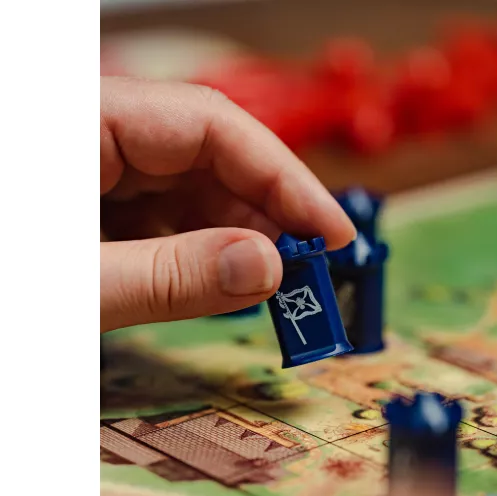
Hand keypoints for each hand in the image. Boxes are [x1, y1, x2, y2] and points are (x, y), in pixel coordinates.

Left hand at [101, 77, 355, 332]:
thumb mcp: (78, 289)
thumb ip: (170, 276)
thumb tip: (268, 268)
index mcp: (83, 117)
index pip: (211, 123)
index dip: (284, 178)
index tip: (332, 232)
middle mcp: (93, 129)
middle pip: (205, 158)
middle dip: (263, 217)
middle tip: (308, 271)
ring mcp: (90, 164)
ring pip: (184, 190)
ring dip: (232, 239)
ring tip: (272, 281)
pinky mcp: (89, 199)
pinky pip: (157, 215)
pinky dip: (192, 251)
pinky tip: (216, 280)